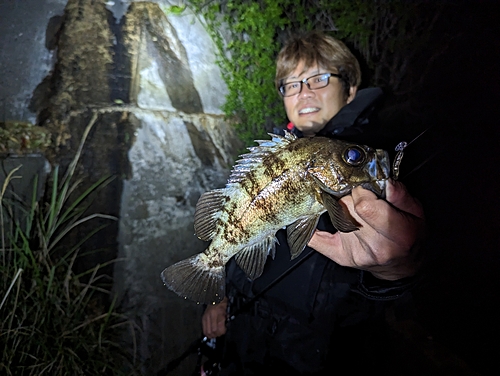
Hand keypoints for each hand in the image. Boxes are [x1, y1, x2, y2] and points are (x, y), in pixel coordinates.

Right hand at [202, 297, 227, 337]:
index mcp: (218, 312)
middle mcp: (211, 315)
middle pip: (212, 331)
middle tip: (220, 333)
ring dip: (211, 335)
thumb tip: (225, 327)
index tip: (224, 331)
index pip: (219, 327)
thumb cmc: (221, 302)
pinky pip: (204, 328)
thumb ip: (226, 318)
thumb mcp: (226, 309)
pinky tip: (210, 332)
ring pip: (207, 331)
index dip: (222, 331)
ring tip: (215, 334)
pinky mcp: (203, 318)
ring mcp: (206, 317)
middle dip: (217, 334)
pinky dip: (207, 332)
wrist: (214, 296)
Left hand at [308, 179, 424, 279]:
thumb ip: (402, 196)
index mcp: (397, 234)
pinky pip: (317, 241)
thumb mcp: (416, 214)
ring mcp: (356, 253)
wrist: (400, 265)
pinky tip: (306, 219)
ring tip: (349, 208)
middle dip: (350, 198)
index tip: (365, 190)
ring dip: (339, 208)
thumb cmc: (409, 236)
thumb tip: (386, 181)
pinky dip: (309, 229)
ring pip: (334, 217)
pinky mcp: (341, 256)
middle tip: (357, 199)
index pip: (364, 205)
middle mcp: (375, 246)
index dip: (362, 192)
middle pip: (346, 208)